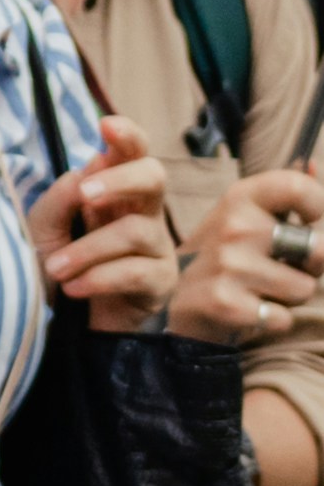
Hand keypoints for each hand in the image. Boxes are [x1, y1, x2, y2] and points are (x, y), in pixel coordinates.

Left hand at [33, 113, 177, 329]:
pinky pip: (135, 272)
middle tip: (85, 196)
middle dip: (120, 180)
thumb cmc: (58, 265)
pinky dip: (97, 278)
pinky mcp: (160, 281)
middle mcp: (142, 211)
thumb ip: (61, 198)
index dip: (127, 135)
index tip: (106, 125)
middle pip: (154, 176)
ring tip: (55, 269)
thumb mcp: (44, 227)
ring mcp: (156, 246)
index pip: (133, 152)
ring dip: (87, 250)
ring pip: (135, 231)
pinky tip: (73, 289)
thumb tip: (86, 174)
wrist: (65, 324)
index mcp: (115, 190)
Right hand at [174, 164, 323, 351]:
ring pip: (303, 288)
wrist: (176, 300)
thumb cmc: (225, 255)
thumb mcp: (246, 214)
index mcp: (241, 196)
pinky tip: (250, 310)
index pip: (299, 188)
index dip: (320, 210)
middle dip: (311, 266)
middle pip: (316, 248)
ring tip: (261, 290)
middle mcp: (235, 225)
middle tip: (283, 267)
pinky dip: (273, 320)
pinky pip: (283, 318)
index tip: (310, 226)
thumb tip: (315, 165)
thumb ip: (285, 192)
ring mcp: (229, 264)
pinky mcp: (225, 303)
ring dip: (290, 297)